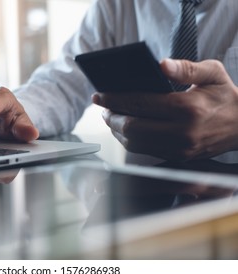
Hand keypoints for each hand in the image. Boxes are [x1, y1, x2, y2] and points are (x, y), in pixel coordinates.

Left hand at [92, 59, 237, 160]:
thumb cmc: (226, 97)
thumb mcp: (212, 74)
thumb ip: (185, 68)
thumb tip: (160, 64)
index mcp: (188, 108)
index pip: (140, 104)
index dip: (115, 99)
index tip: (100, 96)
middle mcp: (181, 132)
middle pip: (131, 127)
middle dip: (111, 117)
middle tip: (103, 107)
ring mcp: (178, 148)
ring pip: (134, 143)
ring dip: (117, 130)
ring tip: (111, 117)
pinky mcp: (177, 157)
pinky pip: (143, 151)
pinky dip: (129, 140)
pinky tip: (125, 129)